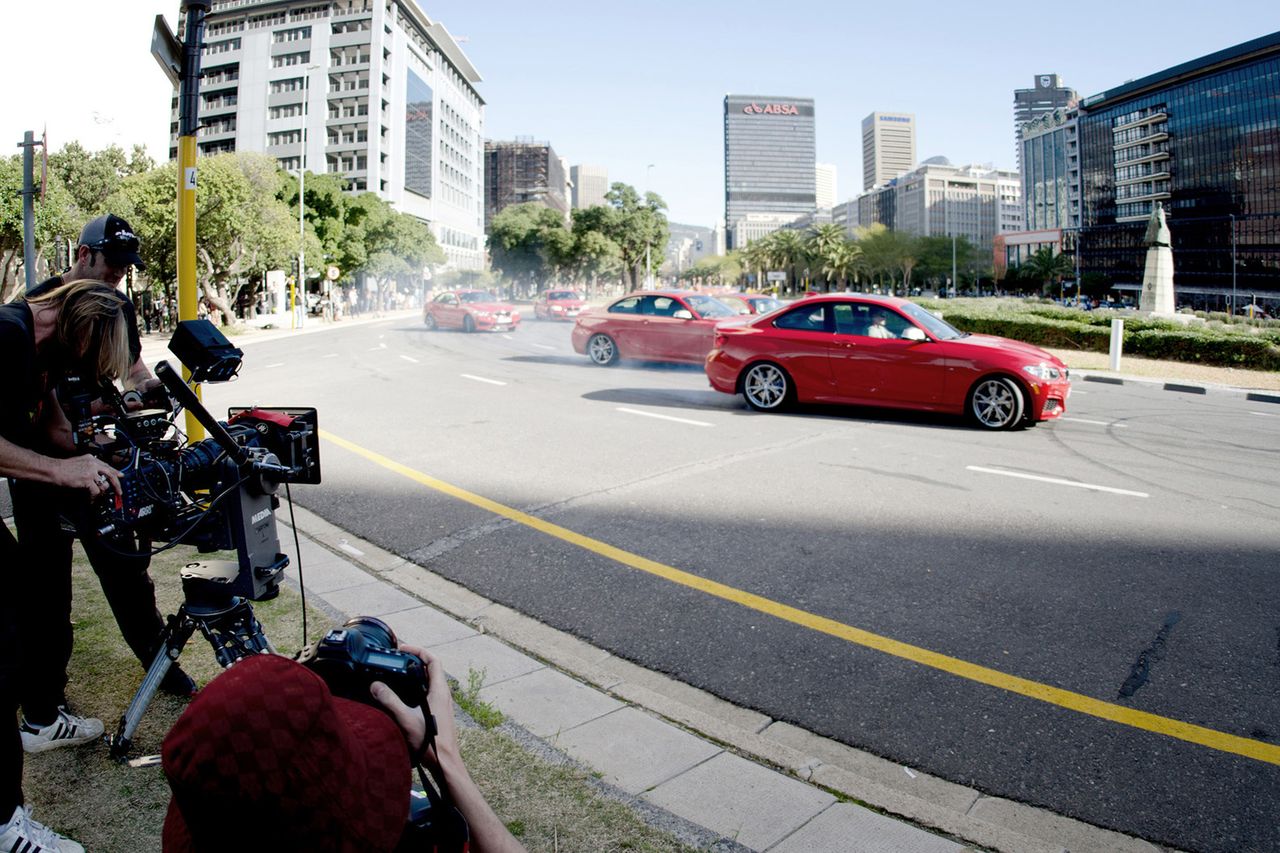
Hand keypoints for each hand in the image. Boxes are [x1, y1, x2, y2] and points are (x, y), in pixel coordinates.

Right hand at [53, 454, 119, 497]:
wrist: (54, 469)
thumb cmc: (63, 468)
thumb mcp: (79, 462)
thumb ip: (89, 466)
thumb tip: (98, 475)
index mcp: (91, 459)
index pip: (107, 466)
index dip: (115, 472)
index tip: (121, 476)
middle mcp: (93, 464)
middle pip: (111, 474)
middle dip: (117, 484)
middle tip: (119, 491)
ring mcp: (91, 471)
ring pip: (104, 484)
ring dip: (101, 492)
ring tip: (96, 496)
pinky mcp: (87, 479)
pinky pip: (96, 490)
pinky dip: (94, 496)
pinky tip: (91, 499)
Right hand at [370, 644, 458, 772]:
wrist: (445, 763)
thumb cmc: (430, 742)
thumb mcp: (406, 719)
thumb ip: (389, 701)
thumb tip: (375, 685)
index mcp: (439, 690)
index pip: (432, 661)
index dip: (418, 651)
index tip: (402, 649)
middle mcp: (443, 695)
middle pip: (430, 670)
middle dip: (414, 662)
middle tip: (396, 660)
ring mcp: (442, 704)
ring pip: (429, 682)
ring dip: (415, 676)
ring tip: (396, 674)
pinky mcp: (439, 714)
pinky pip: (428, 694)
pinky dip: (415, 689)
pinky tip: (402, 697)